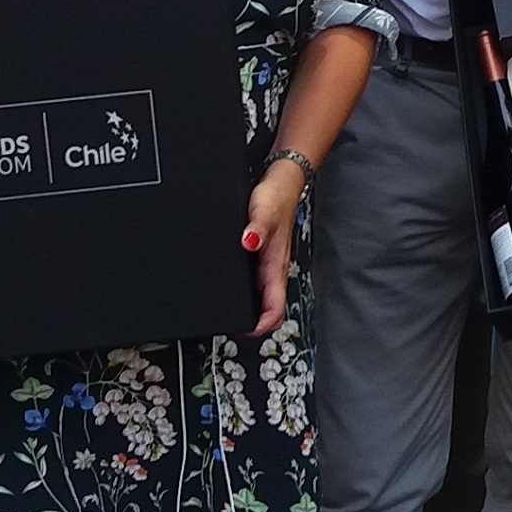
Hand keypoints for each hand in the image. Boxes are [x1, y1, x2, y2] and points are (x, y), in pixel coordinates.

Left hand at [244, 157, 303, 337]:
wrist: (282, 180)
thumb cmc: (277, 195)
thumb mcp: (263, 212)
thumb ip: (256, 229)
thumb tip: (249, 242)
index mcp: (275, 266)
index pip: (275, 308)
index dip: (260, 326)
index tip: (243, 331)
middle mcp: (273, 269)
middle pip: (269, 308)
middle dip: (252, 323)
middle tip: (230, 327)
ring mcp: (268, 264)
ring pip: (262, 297)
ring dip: (250, 309)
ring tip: (228, 313)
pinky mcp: (262, 255)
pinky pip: (256, 283)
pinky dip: (246, 292)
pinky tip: (232, 288)